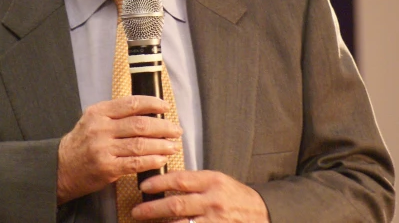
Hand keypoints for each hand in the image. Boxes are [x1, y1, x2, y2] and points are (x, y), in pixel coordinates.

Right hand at [56, 96, 182, 204]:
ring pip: (140, 144)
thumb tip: (148, 112)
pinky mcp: (106, 167)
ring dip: (161, 145)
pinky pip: (135, 163)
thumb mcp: (93, 120)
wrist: (61, 167)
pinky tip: (162, 160)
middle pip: (140, 124)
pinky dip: (152, 161)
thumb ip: (116, 114)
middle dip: (163, 127)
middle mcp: (100, 128)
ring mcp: (103, 148)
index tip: (166, 107)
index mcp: (99, 112)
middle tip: (176, 130)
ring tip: (173, 146)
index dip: (152, 104)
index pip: (132, 103)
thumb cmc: (82, 143)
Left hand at [131, 170, 269, 221]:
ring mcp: (215, 221)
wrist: (262, 214)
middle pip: (177, 205)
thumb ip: (195, 182)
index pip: (180, 180)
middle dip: (153, 209)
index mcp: (212, 181)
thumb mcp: (218, 181)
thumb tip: (166, 183)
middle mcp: (213, 201)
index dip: (159, 183)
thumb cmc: (235, 196)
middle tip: (137, 211)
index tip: (144, 186)